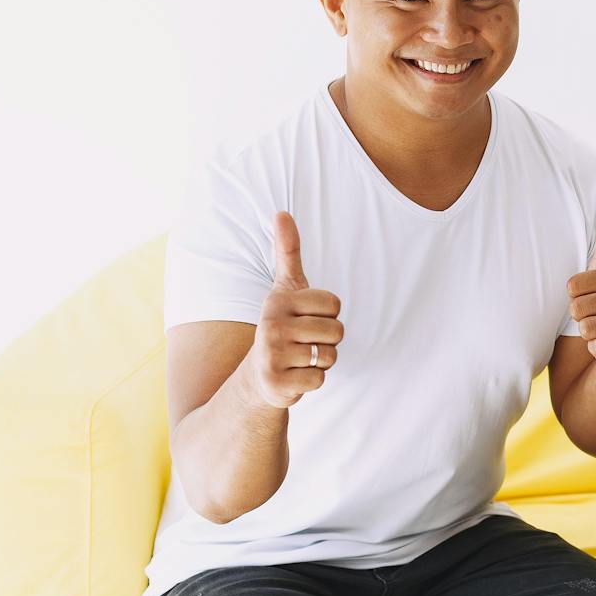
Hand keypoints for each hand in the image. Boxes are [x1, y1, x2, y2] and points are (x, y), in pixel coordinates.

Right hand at [249, 211, 342, 407]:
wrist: (258, 374)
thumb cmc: (281, 324)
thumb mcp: (285, 287)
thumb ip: (288, 251)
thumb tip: (282, 212)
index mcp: (277, 301)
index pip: (335, 305)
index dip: (329, 315)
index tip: (306, 318)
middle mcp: (270, 326)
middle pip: (337, 331)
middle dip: (328, 340)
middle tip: (303, 342)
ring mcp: (271, 356)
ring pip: (330, 356)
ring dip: (322, 360)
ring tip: (300, 357)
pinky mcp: (277, 384)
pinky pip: (320, 379)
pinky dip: (313, 381)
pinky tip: (294, 376)